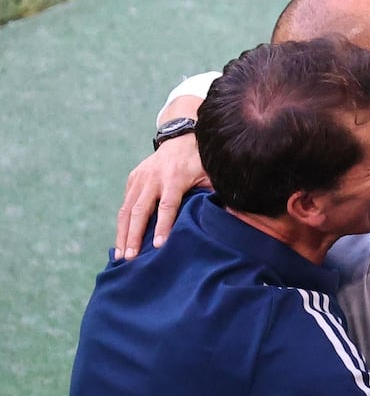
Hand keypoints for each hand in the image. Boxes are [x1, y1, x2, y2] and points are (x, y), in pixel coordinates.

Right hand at [115, 134, 210, 258]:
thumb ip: (212, 194)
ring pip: (127, 209)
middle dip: (134, 236)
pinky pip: (125, 204)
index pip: (166, 206)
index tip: (158, 245)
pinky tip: (121, 241)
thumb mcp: (209, 174)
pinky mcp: (133, 179)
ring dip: (123, 234)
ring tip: (120, 256)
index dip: (162, 226)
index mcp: (174, 178)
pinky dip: (122, 223)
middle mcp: (153, 178)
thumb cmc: (200, 161)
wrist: (180, 137)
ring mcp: (140, 178)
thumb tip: (224, 216)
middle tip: (130, 258)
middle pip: (140, 211)